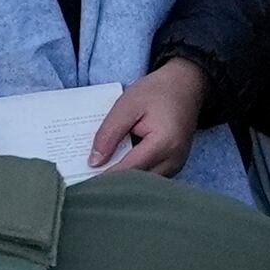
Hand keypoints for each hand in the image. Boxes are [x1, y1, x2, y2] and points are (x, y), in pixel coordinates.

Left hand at [93, 58, 210, 177]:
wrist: (186, 85)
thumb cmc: (157, 92)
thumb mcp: (127, 105)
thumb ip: (109, 133)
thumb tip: (94, 162)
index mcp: (163, 143)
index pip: (128, 170)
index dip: (104, 177)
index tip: (83, 180)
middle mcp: (173, 160)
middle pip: (136, 182)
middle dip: (112, 181)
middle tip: (86, 178)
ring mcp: (176, 165)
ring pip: (143, 184)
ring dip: (123, 179)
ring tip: (100, 172)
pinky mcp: (174, 166)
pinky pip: (150, 177)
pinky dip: (133, 174)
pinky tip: (118, 166)